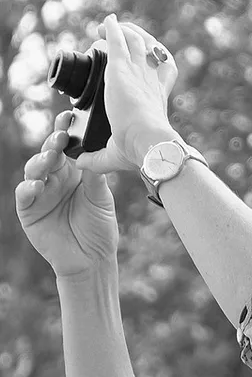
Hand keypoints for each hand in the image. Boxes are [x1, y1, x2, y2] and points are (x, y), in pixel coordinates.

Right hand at [15, 111, 118, 278]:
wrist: (92, 259)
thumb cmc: (99, 228)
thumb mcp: (101, 199)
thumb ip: (95, 177)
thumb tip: (92, 151)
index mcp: (72, 172)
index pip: (65, 147)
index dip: (64, 132)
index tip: (69, 117)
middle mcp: (54, 178)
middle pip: (48, 154)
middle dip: (52, 144)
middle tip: (60, 137)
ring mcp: (40, 193)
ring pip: (34, 170)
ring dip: (40, 163)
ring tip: (49, 160)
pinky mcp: (29, 210)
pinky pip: (24, 195)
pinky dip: (29, 188)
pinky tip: (37, 185)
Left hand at [75, 16, 180, 173]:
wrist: (149, 143)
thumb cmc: (140, 152)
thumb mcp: (117, 155)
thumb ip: (97, 158)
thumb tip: (80, 163)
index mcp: (156, 98)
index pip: (162, 71)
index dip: (155, 61)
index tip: (145, 57)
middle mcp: (150, 80)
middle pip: (149, 49)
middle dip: (137, 39)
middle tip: (122, 36)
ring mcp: (137, 72)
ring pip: (135, 40)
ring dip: (124, 31)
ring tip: (109, 28)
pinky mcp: (121, 68)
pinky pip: (118, 39)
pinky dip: (112, 28)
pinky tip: (106, 21)